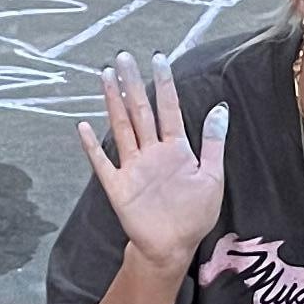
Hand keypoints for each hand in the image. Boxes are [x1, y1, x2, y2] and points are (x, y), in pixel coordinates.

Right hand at [77, 55, 227, 278]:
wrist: (173, 247)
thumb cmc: (194, 215)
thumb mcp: (212, 177)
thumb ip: (214, 142)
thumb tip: (220, 107)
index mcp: (176, 149)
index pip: (169, 109)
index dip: (164, 84)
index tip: (159, 59)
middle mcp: (152, 152)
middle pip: (140, 111)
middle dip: (133, 83)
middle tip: (123, 56)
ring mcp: (133, 167)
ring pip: (122, 127)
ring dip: (113, 102)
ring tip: (105, 76)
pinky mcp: (118, 186)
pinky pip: (103, 163)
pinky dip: (92, 146)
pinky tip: (83, 126)